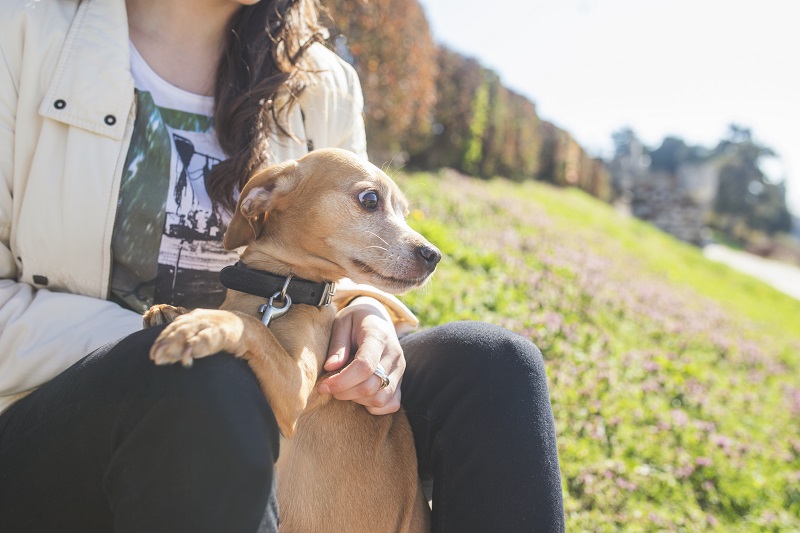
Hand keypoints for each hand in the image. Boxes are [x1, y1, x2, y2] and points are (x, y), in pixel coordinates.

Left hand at [318, 297, 403, 414]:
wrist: (377, 318)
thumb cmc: (355, 320)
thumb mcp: (341, 323)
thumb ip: (337, 345)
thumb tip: (330, 368)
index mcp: (378, 336)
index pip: (365, 366)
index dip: (342, 381)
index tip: (323, 385)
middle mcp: (394, 354)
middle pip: (371, 386)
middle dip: (344, 392)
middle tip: (328, 386)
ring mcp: (400, 369)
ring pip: (381, 399)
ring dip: (358, 400)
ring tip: (344, 388)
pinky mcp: (401, 381)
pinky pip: (391, 404)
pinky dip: (373, 406)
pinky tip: (359, 395)